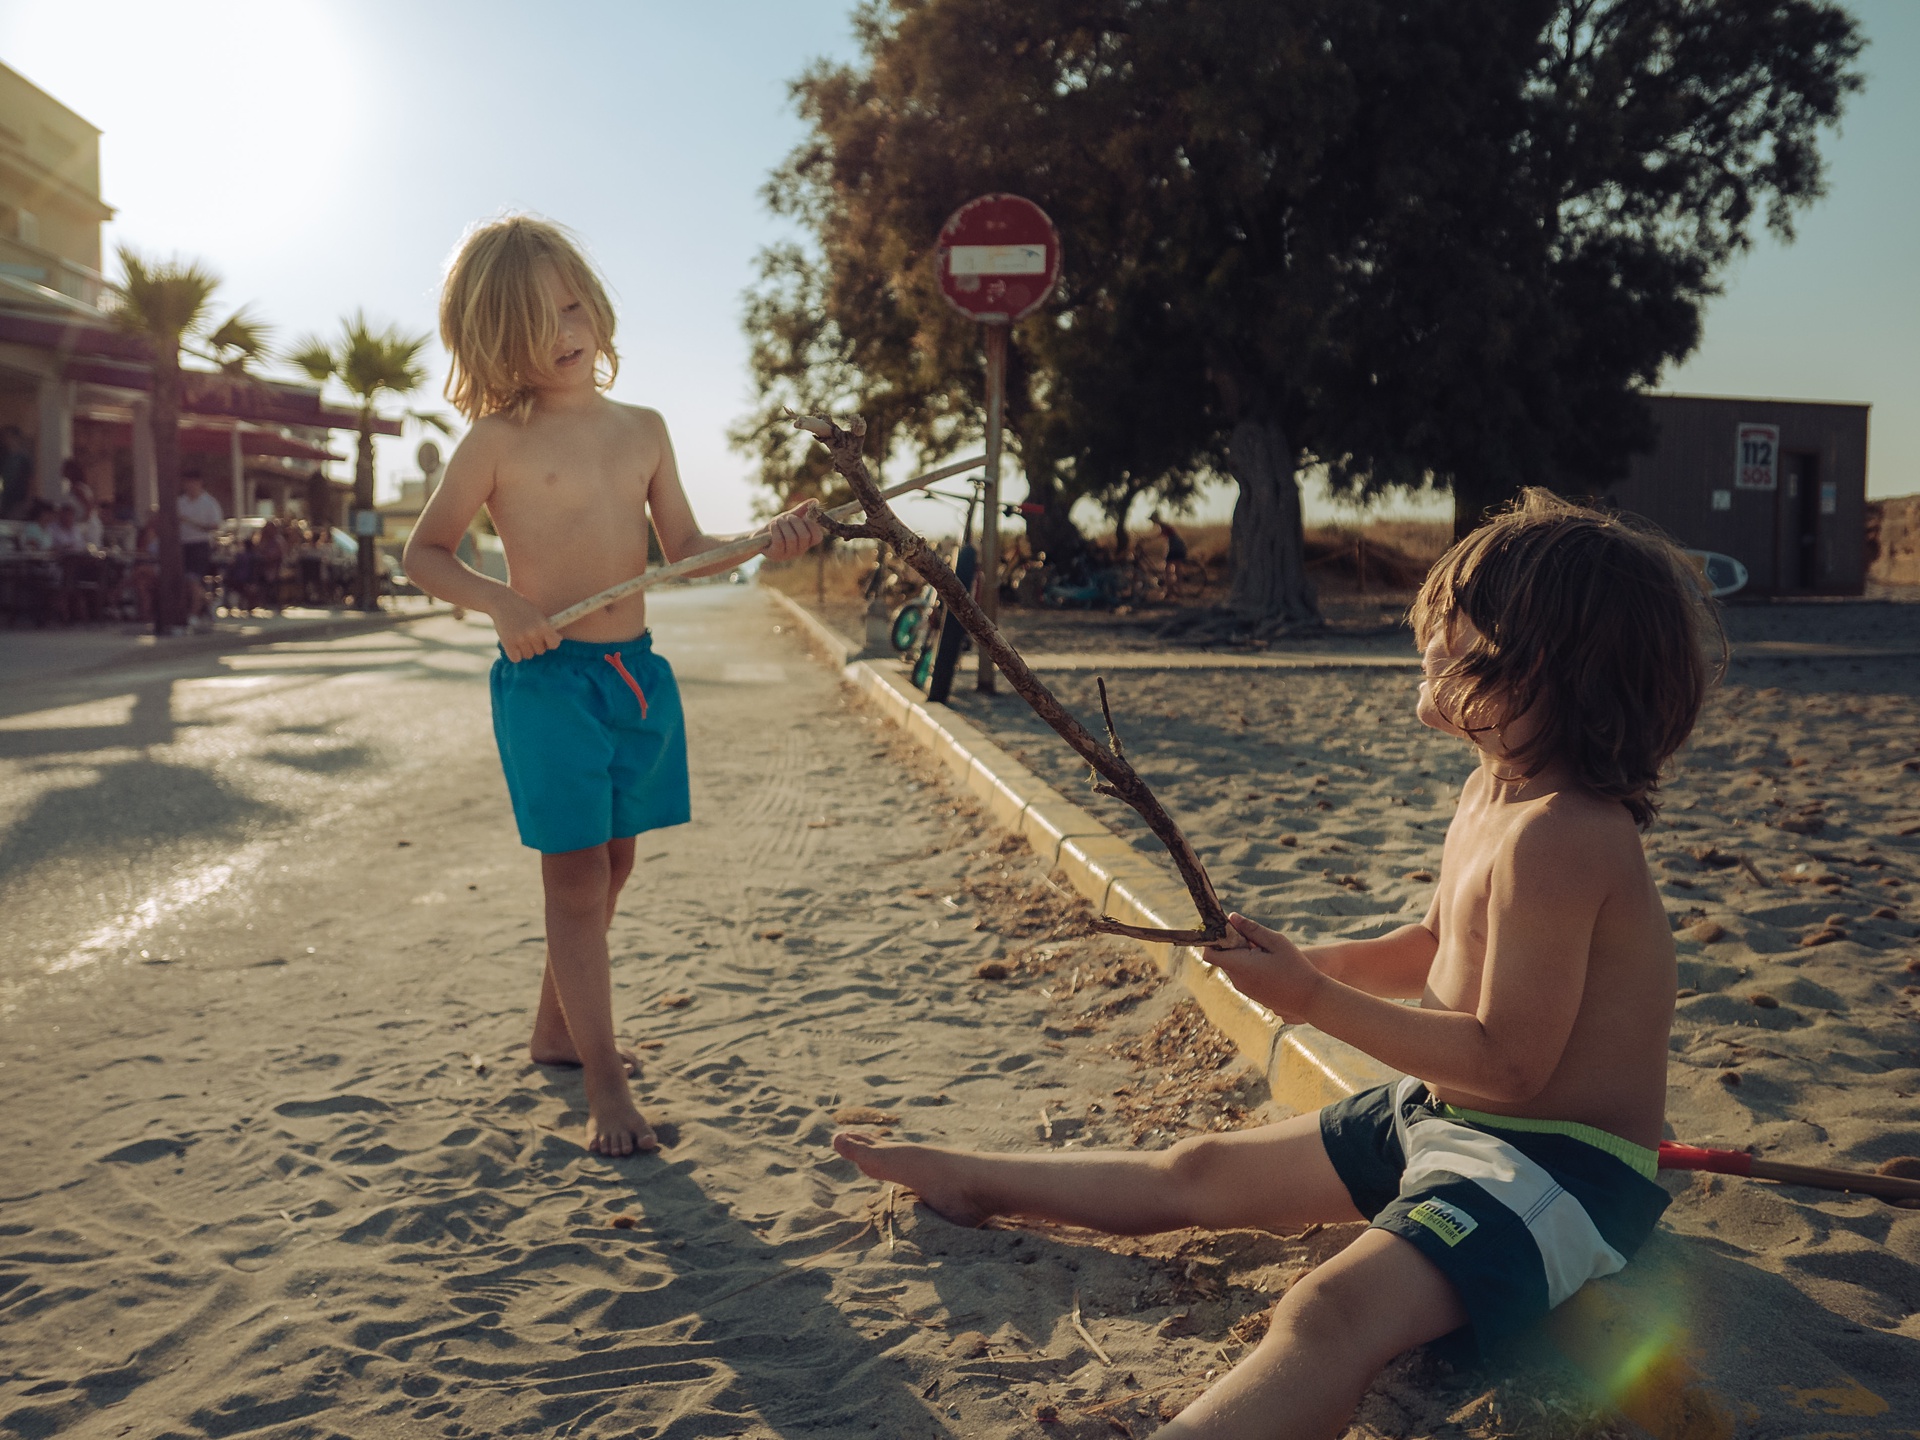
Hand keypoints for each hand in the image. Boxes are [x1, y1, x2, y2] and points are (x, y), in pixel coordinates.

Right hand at [492, 591, 563, 662]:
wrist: (501, 600)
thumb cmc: (522, 607)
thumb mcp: (538, 614)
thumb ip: (547, 627)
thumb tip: (559, 639)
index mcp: (543, 625)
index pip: (554, 644)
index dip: (550, 643)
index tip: (544, 639)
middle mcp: (533, 633)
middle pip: (540, 651)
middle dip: (535, 645)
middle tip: (527, 633)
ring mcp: (520, 639)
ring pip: (528, 655)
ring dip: (524, 650)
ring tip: (519, 636)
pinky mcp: (508, 643)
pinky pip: (516, 658)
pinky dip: (514, 654)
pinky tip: (512, 644)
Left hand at [762, 500, 825, 561]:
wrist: (760, 536)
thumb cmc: (778, 527)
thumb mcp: (790, 517)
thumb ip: (802, 510)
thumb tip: (816, 501)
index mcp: (806, 542)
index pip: (817, 536)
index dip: (812, 524)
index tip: (804, 517)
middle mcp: (800, 550)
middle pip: (804, 536)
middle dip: (795, 522)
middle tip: (787, 517)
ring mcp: (788, 554)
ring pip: (791, 538)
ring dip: (783, 524)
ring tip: (778, 521)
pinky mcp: (776, 555)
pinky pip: (779, 541)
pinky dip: (776, 529)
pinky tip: (773, 526)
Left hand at [1203, 913, 1324, 1022]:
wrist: (1310, 998)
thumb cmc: (1296, 967)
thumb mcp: (1276, 942)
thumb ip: (1252, 929)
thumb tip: (1231, 917)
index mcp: (1240, 966)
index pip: (1209, 953)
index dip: (1214, 940)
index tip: (1230, 930)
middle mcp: (1237, 980)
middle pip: (1222, 957)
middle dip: (1232, 945)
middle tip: (1254, 939)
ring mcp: (1244, 989)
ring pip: (1232, 966)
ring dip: (1241, 955)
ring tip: (1265, 952)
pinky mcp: (1252, 994)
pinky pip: (1242, 975)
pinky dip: (1248, 966)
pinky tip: (1269, 963)